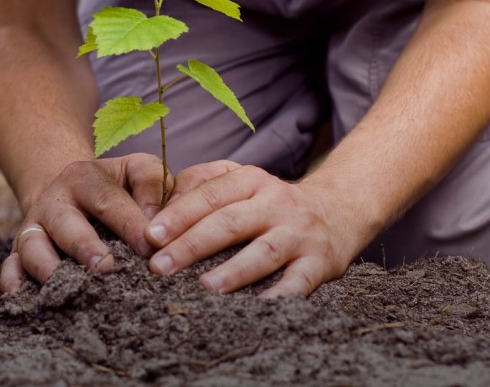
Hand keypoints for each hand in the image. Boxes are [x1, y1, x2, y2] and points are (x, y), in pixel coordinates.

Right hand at [0, 153, 171, 293]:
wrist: (70, 190)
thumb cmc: (116, 186)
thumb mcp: (136, 170)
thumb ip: (152, 186)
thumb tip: (156, 225)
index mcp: (84, 177)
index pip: (108, 199)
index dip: (129, 223)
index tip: (149, 248)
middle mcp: (54, 200)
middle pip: (66, 224)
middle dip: (85, 247)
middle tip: (106, 268)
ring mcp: (34, 226)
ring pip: (32, 245)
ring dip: (48, 267)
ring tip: (69, 287)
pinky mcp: (19, 250)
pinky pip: (10, 265)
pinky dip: (12, 280)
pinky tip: (21, 296)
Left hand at [144, 161, 360, 297]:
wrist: (338, 210)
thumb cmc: (271, 203)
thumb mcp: (242, 181)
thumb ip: (202, 186)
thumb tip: (158, 205)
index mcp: (251, 180)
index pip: (210, 195)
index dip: (178, 215)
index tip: (150, 235)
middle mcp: (276, 203)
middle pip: (230, 222)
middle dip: (192, 245)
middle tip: (160, 267)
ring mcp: (299, 233)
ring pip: (264, 252)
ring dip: (233, 271)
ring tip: (204, 287)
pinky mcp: (320, 262)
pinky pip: (299, 282)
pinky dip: (280, 296)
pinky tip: (258, 309)